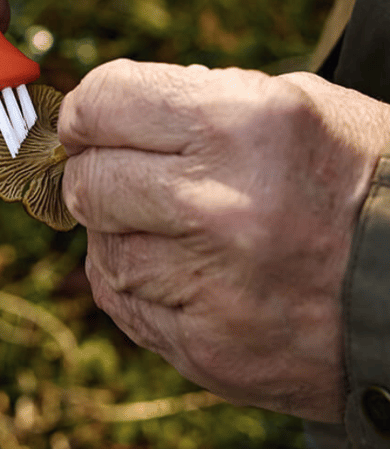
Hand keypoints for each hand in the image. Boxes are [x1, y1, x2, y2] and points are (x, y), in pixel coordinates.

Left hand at [58, 59, 389, 421]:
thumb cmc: (362, 182)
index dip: (86, 109)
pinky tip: (176, 267)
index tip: (86, 120)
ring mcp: (211, 285)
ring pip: (100, 248)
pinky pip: (124, 303)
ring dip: (117, 229)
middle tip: (119, 171)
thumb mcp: (296, 105)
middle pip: (88, 180)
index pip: (104, 101)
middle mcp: (218, 203)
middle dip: (94, 170)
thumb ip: (197, 99)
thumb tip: (112, 112)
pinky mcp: (208, 349)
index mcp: (241, 123)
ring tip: (166, 223)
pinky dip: (134, 280)